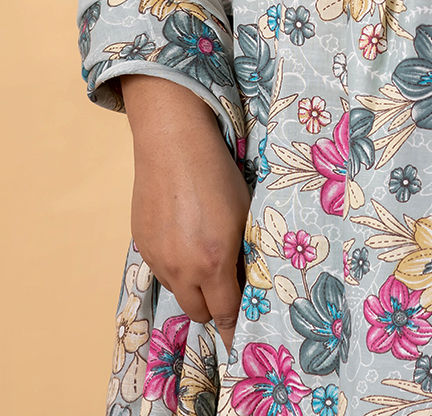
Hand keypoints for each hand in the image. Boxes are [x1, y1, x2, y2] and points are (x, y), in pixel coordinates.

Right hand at [122, 74, 250, 352]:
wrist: (174, 143)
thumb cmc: (219, 173)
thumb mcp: (243, 213)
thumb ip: (242, 252)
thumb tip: (244, 277)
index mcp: (213, 262)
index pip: (225, 313)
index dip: (235, 325)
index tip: (241, 334)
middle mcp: (182, 269)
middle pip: (199, 313)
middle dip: (215, 306)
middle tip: (227, 285)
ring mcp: (158, 258)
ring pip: (179, 291)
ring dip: (193, 285)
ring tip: (204, 253)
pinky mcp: (141, 244)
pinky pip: (162, 269)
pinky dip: (175, 264)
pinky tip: (184, 235)